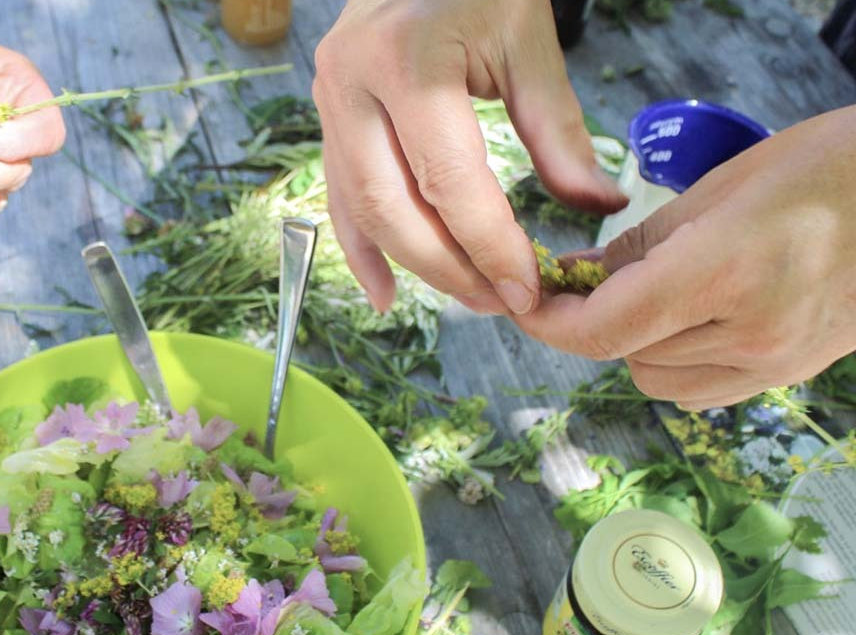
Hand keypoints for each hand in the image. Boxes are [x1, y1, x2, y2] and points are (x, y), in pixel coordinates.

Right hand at [311, 0, 625, 314]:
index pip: (448, 181)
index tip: (527, 287)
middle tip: (501, 302)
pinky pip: (339, 196)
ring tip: (468, 297)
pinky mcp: (327, 116)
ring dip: (414, 265)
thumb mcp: (527, 41)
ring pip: (362, 211)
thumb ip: (557, 128)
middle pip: (394, 208)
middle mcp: (352, 83)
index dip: (489, 245)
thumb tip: (597, 205)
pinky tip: (387, 291)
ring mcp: (329, 101)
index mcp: (406, 60)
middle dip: (450, 268)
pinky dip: (361, 248)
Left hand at [514, 106, 855, 409]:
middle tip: (595, 280)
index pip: (604, 328)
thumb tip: (575, 275)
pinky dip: (678, 362)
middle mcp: (750, 332)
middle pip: (624, 355)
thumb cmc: (822, 169)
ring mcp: (776, 362)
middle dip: (598, 320)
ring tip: (657, 294)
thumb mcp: (716, 191)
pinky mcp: (792, 373)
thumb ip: (637, 246)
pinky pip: (702, 390)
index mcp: (723, 273)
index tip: (527, 305)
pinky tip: (694, 321)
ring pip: (658, 380)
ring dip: (637, 344)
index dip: (550, 323)